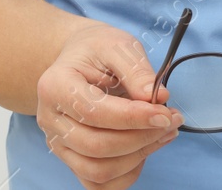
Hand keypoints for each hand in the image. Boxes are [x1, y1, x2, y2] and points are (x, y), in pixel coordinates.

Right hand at [35, 21, 184, 188]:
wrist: (79, 58)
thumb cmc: (96, 50)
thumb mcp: (117, 45)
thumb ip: (137, 71)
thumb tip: (159, 98)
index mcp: (55, 86)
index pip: (94, 112)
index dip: (133, 118)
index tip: (164, 113)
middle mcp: (50, 119)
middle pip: (97, 147)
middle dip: (141, 137)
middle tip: (171, 120)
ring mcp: (58, 144)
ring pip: (98, 171)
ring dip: (139, 156)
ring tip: (164, 132)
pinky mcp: (71, 159)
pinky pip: (98, 183)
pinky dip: (127, 173)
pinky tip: (144, 148)